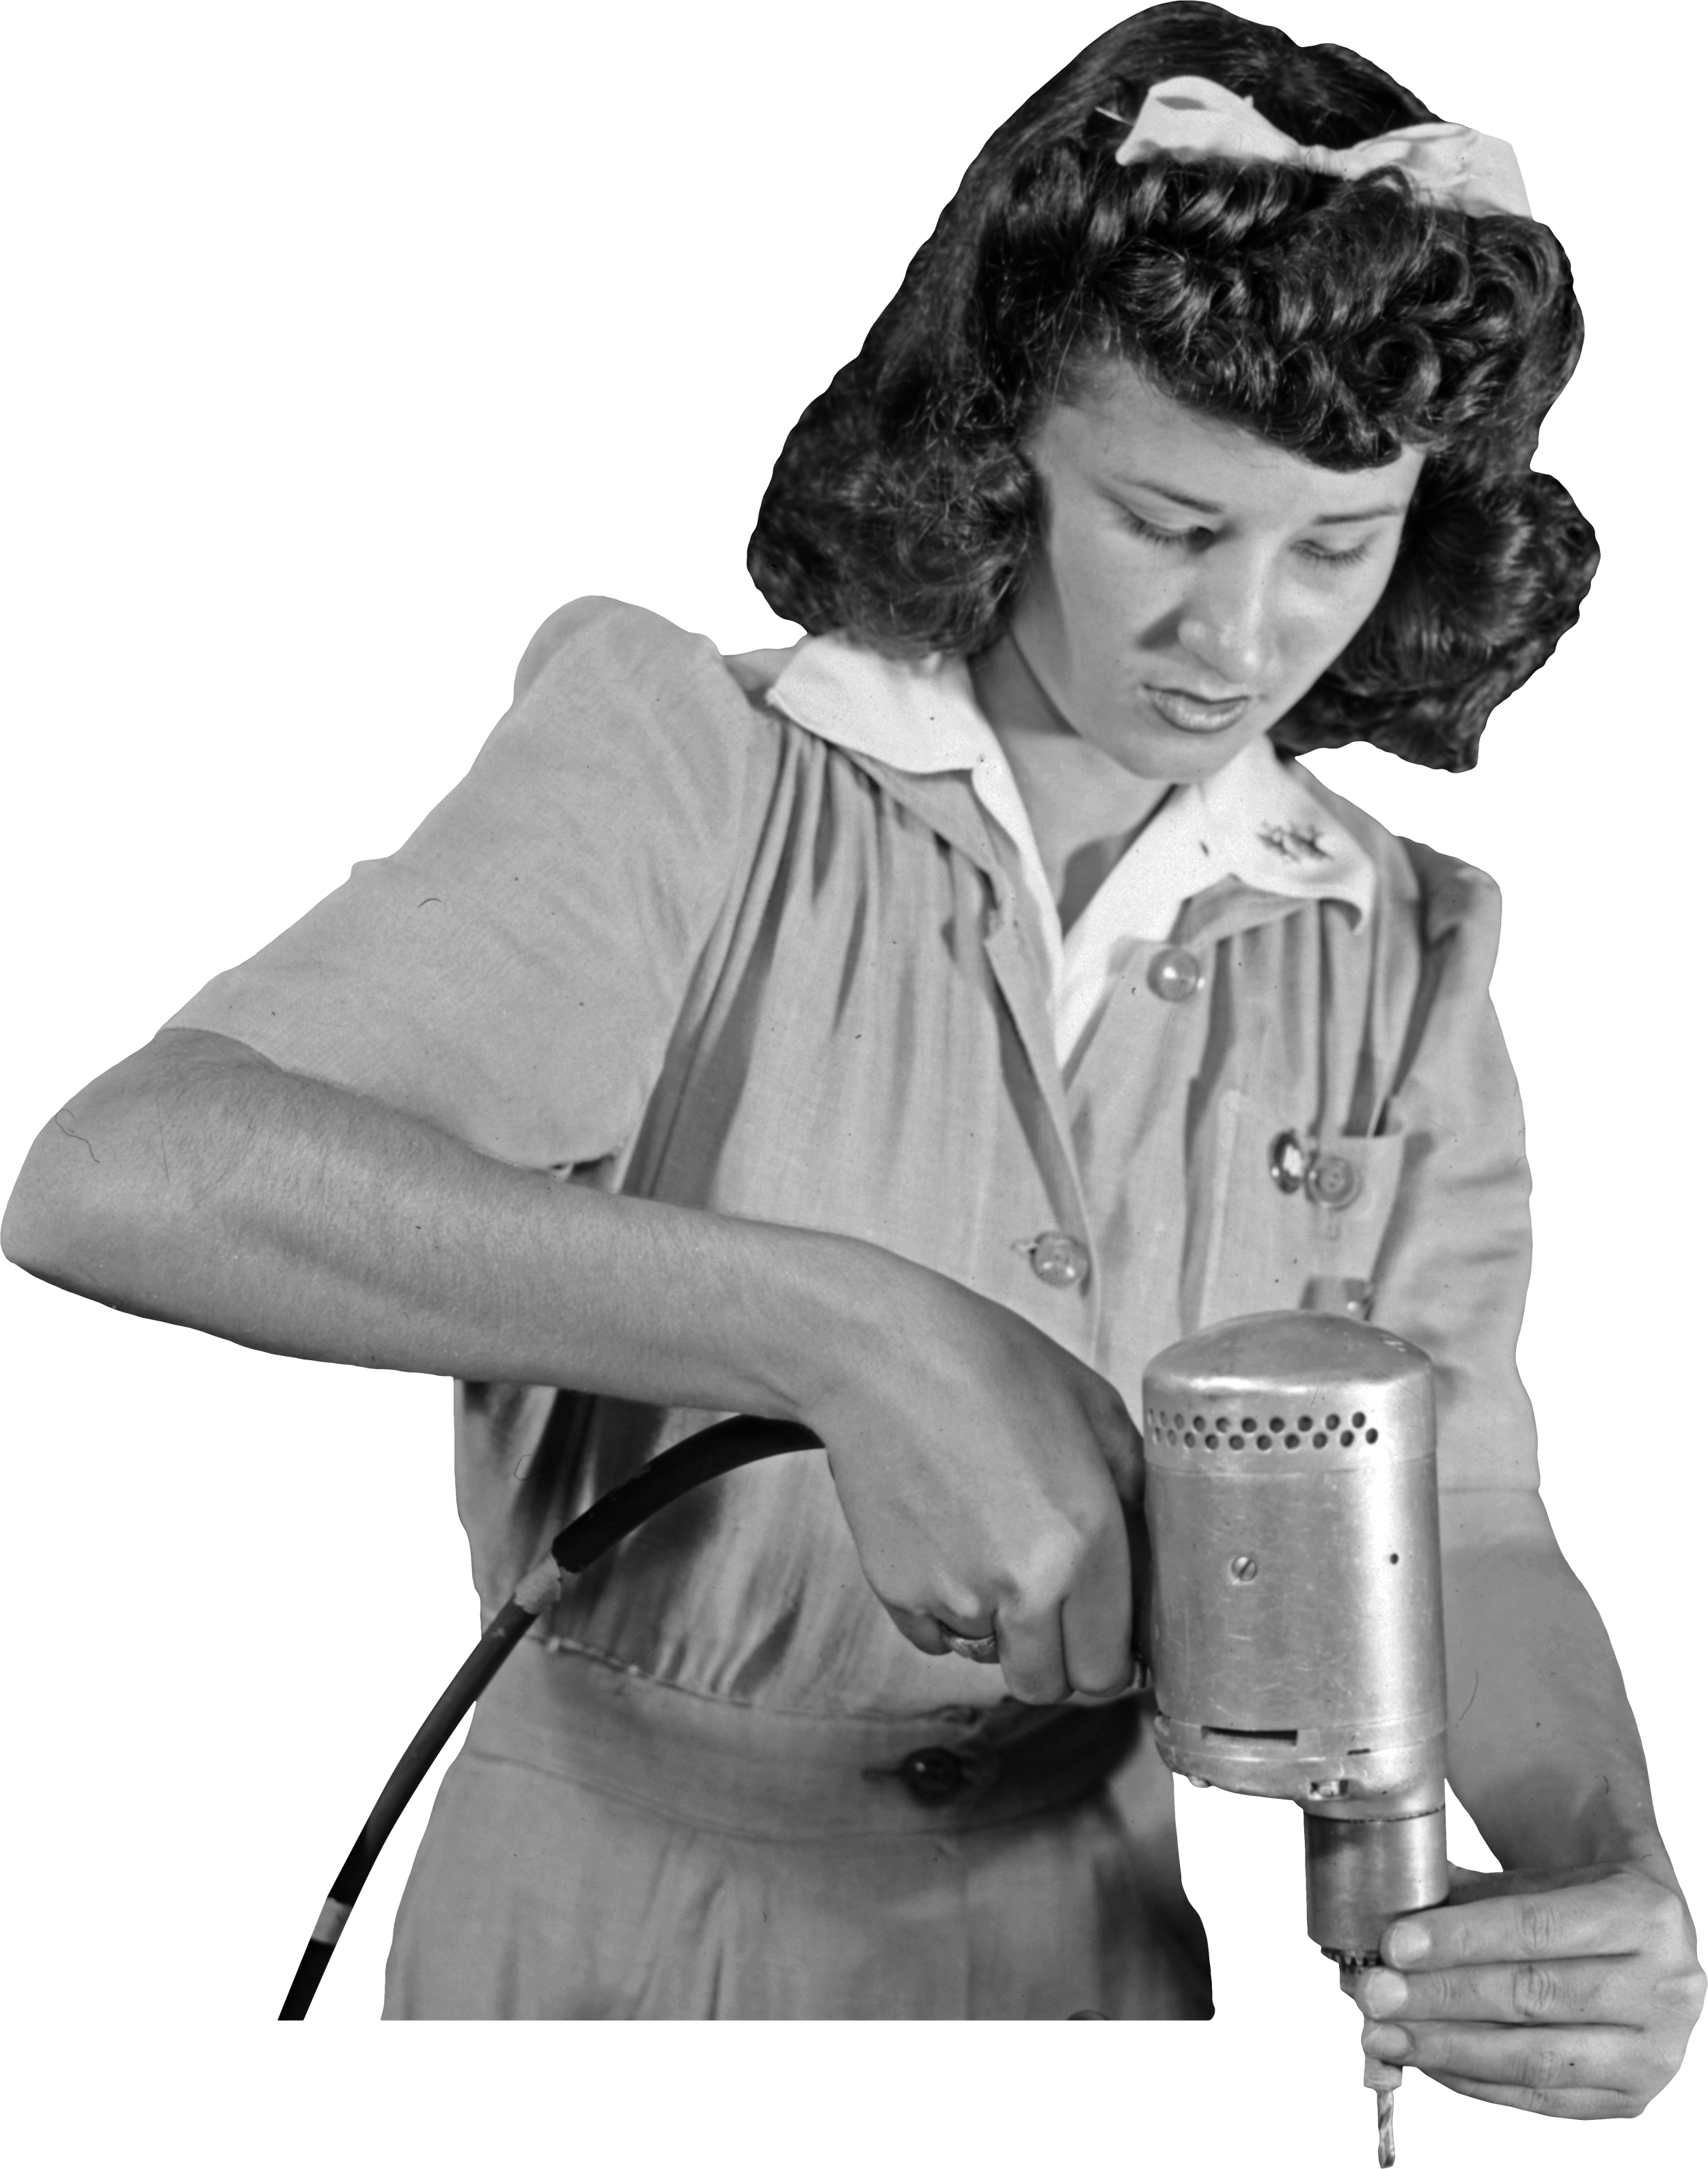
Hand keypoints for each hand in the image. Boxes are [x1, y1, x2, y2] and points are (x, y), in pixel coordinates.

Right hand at [800, 1254, 1144, 1705]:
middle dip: (1056, 1656)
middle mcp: (1024, 1585)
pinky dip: (944, 1608)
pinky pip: (934, 1635)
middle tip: (1052, 1602)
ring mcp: (954, 1595)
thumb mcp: (1094, 1408)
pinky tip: (945, 1538)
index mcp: (1087, 1542)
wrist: (880, 1354)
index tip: (1102, 1634)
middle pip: (1048, 1685)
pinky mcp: (897, 1591)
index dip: (1109, 1658)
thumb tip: (1151, 1556)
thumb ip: (1135, 1492)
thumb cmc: (988, 1366)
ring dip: (999, 1624)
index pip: (1109, 1670)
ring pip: (990, 1656)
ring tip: (990, 1542)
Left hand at [1357, 1856, 1707, 2119]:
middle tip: (1377, 1992)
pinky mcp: (1629, 2098)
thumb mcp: (1546, 1871)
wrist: (1645, 1931)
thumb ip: (1479, 1896)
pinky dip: (1476, 2083)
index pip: (1536, 1929)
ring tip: (1388, 2035)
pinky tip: (1430, 2063)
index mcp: (1644, 1914)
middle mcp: (1662, 1986)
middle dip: (1440, 1998)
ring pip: (1535, 2058)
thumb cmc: (1588, 1895)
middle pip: (1531, 1996)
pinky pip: (1541, 2098)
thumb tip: (1399, 1927)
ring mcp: (1651, 2051)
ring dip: (1447, 2049)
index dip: (1459, 1939)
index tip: (1397, 1945)